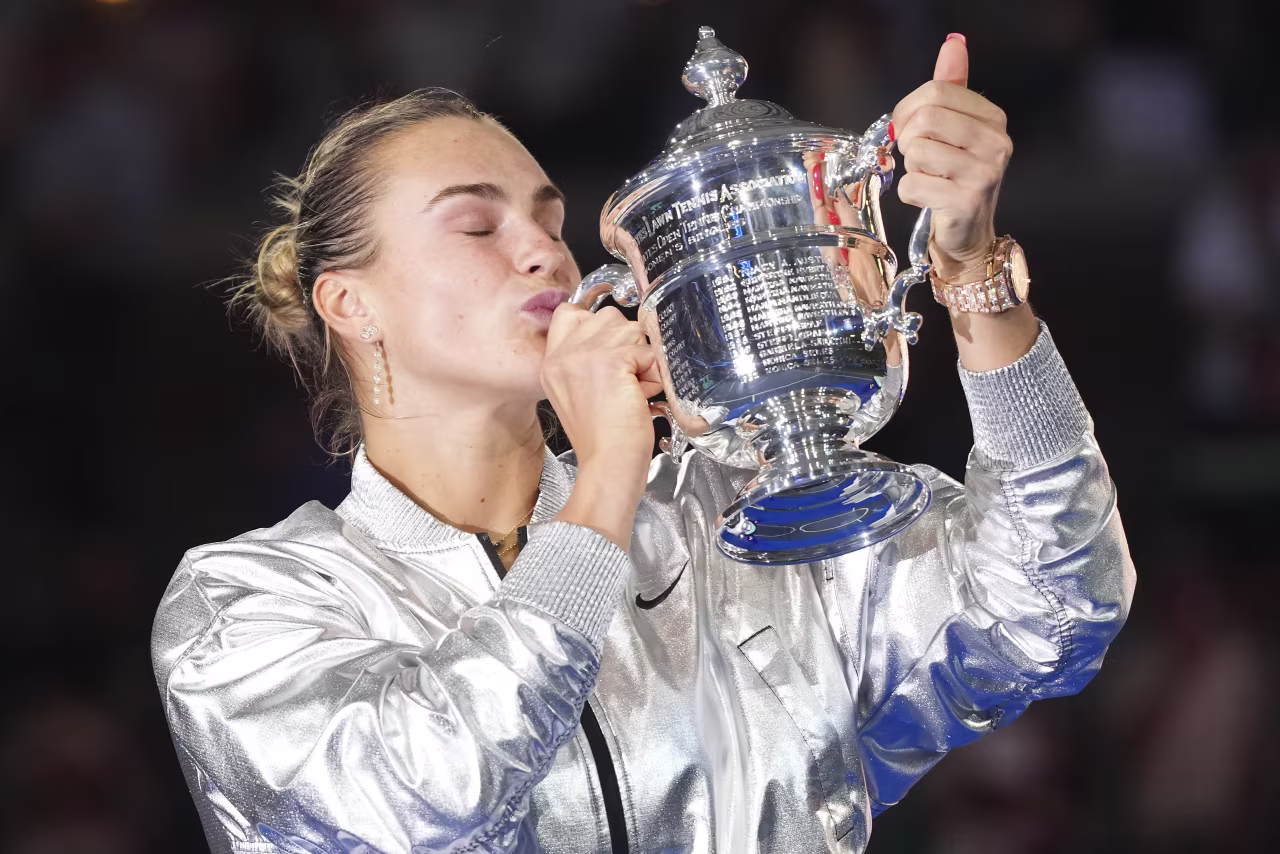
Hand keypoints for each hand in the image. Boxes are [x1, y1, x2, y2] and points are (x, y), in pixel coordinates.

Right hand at [541, 303, 662, 546]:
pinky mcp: (610, 361)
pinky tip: (641, 396)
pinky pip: (647, 349)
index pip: (571, 312)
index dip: (600, 327)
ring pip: (631, 330)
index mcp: (552, 361)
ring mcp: (584, 355)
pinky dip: (653, 372)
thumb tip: (625, 333)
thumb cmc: (604, 438)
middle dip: (628, 345)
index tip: (614, 355)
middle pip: (609, 316)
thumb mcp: (582, 391)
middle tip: (625, 384)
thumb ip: (591, 359)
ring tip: (633, 391)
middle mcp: (563, 354)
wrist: (608, 466)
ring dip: (643, 359)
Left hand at [891, 35, 1011, 276]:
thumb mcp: (956, 129)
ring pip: (916, 151)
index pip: (937, 91)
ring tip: (929, 177)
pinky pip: (912, 185)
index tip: (906, 127)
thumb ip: (952, 87)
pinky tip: (928, 198)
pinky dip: (910, 193)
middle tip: (915, 156)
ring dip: (911, 167)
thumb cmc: (956, 179)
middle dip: (907, 138)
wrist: (968, 236)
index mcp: (993, 119)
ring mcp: (983, 173)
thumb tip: (953, 44)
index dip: (908, 109)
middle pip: (925, 119)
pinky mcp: (964, 201)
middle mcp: (996, 142)